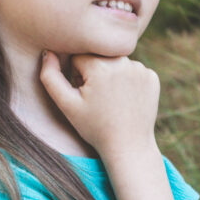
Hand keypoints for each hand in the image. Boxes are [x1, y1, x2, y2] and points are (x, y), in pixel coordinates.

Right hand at [39, 51, 160, 156]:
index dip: (76, 75)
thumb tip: (48, 52)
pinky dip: (127, 80)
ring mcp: (140, 69)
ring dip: (111, 74)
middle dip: (93, 72)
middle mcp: (122, 61)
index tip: (84, 93)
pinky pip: (132, 70)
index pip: (78, 57)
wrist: (128, 147)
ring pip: (115, 62)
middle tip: (97, 98)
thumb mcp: (66, 104)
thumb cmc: (94, 127)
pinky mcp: (152, 77)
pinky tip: (125, 99)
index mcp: (100, 65)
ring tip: (112, 100)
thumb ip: (50, 76)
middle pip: (98, 57)